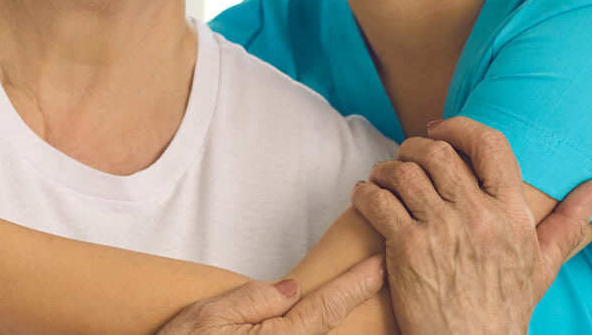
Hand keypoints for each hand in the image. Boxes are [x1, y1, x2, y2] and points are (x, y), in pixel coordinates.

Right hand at [156, 256, 385, 334]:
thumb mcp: (209, 318)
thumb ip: (254, 300)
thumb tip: (292, 289)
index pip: (329, 307)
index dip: (358, 283)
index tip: (380, 264)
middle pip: (332, 327)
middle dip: (356, 300)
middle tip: (382, 271)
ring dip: (335, 315)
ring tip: (361, 289)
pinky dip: (319, 326)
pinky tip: (323, 313)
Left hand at [352, 118, 591, 334]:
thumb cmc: (505, 309)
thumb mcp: (544, 265)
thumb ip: (570, 222)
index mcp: (512, 214)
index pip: (489, 145)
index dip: (459, 127)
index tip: (440, 129)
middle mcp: (478, 217)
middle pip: (439, 153)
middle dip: (416, 147)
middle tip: (407, 156)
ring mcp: (440, 231)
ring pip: (404, 172)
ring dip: (388, 168)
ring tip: (385, 177)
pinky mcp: (407, 249)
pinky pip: (378, 202)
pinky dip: (366, 193)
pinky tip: (366, 196)